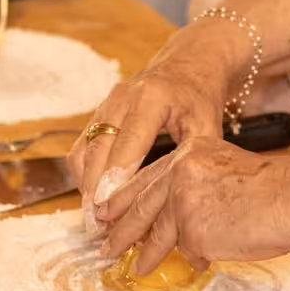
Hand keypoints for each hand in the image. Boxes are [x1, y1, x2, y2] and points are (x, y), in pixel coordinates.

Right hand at [65, 24, 247, 206]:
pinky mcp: (98, 114)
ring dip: (85, 185)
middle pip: (99, 148)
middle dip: (94, 188)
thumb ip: (192, 159)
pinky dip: (84, 175)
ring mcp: (106, 104)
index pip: (128, 142)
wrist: (188, 66)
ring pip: (84, 150)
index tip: (106, 207)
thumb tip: (178, 199)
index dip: (115, 176)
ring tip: (93, 219)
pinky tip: (94, 200)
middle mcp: (122, 97)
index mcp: (151, 98)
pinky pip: (82, 148)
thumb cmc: (199, 98)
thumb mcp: (207, 127)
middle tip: (97, 224)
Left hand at [95, 140, 289, 272]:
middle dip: (120, 228)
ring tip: (131, 265)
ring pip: (156, 232)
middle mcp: (179, 173)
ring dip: (142, 253)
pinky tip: (198, 262)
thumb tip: (178, 219)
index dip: (125, 198)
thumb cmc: (273, 186)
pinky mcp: (194, 231)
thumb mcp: (226, 169)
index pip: (147, 178)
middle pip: (140, 205)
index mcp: (188, 153)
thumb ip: (197, 186)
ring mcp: (184, 203)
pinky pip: (188, 250)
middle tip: (103, 243)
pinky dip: (195, 258)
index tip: (108, 213)